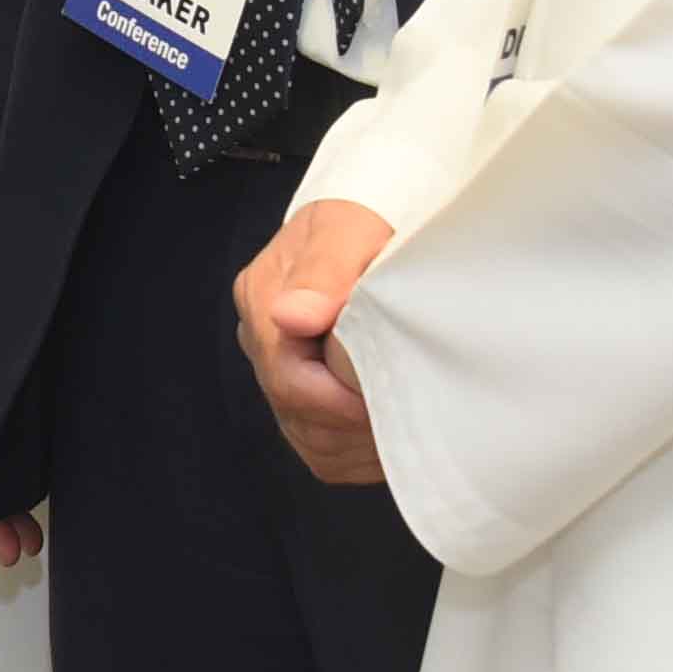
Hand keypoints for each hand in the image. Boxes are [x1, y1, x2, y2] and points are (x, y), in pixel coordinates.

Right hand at [236, 199, 394, 488]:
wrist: (374, 218)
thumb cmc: (365, 217)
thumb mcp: (349, 229)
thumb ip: (324, 272)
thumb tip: (294, 317)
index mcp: (263, 298)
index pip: (287, 377)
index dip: (339, 399)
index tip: (388, 395)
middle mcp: (262, 338)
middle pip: (296, 414)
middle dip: (353, 424)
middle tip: (410, 411)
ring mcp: (279, 368)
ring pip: (308, 440)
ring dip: (358, 444)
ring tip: (405, 423)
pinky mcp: (302, 393)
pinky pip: (321, 450)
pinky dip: (358, 454)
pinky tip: (389, 433)